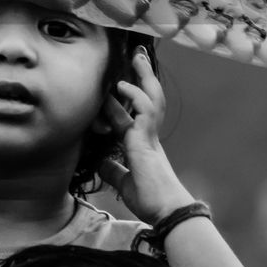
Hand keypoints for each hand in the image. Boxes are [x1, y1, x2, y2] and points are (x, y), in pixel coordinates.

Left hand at [98, 46, 194, 223]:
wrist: (167, 212)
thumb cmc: (150, 200)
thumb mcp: (123, 183)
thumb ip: (113, 169)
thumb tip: (100, 160)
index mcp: (143, 145)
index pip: (131, 115)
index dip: (122, 100)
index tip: (113, 86)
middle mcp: (149, 136)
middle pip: (149, 98)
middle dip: (143, 76)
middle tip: (138, 54)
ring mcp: (150, 136)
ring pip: (152, 98)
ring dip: (144, 77)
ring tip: (137, 57)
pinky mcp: (148, 141)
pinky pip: (146, 111)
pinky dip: (136, 97)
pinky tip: (123, 87)